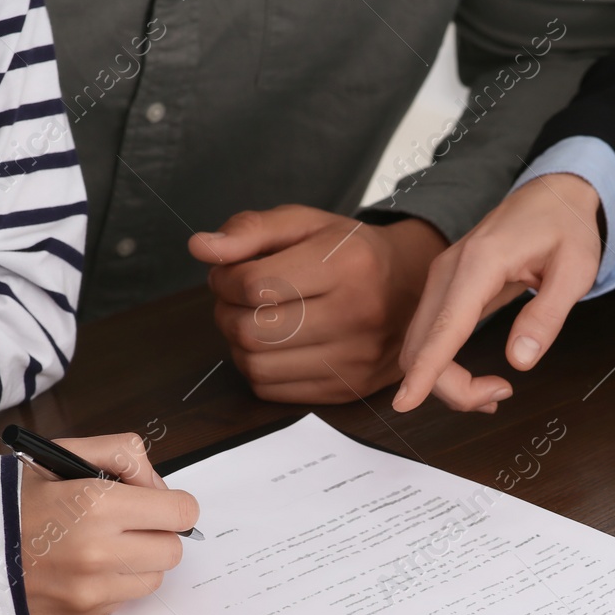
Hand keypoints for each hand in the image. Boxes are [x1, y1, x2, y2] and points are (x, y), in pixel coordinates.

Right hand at [19, 433, 199, 614]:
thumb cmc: (8, 503)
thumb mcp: (57, 455)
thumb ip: (120, 454)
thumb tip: (159, 486)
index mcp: (95, 504)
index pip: (180, 511)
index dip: (173, 504)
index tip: (157, 504)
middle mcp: (97, 552)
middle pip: (173, 549)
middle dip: (156, 534)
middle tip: (126, 525)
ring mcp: (90, 591)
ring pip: (154, 579)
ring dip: (137, 563)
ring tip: (100, 548)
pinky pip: (123, 601)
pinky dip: (110, 586)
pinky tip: (78, 571)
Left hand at [190, 206, 447, 403]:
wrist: (413, 290)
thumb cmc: (352, 253)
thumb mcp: (306, 223)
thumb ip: (251, 229)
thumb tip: (201, 247)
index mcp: (348, 264)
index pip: (255, 285)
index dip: (224, 279)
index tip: (229, 273)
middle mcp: (357, 314)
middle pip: (251, 330)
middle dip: (226, 312)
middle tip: (237, 298)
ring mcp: (355, 359)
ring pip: (256, 365)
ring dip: (239, 343)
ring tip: (255, 320)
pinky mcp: (348, 389)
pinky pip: (272, 390)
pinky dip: (259, 368)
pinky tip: (275, 345)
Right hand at [393, 174, 602, 412]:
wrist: (553, 193)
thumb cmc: (565, 225)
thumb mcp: (576, 270)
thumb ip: (547, 315)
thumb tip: (519, 359)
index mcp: (480, 262)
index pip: (444, 327)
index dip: (425, 371)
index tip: (407, 403)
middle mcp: (450, 269)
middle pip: (421, 345)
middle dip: (450, 387)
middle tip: (500, 396)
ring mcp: (442, 277)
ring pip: (419, 345)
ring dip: (446, 380)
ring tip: (494, 392)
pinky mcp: (444, 287)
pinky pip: (429, 335)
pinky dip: (444, 366)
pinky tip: (476, 379)